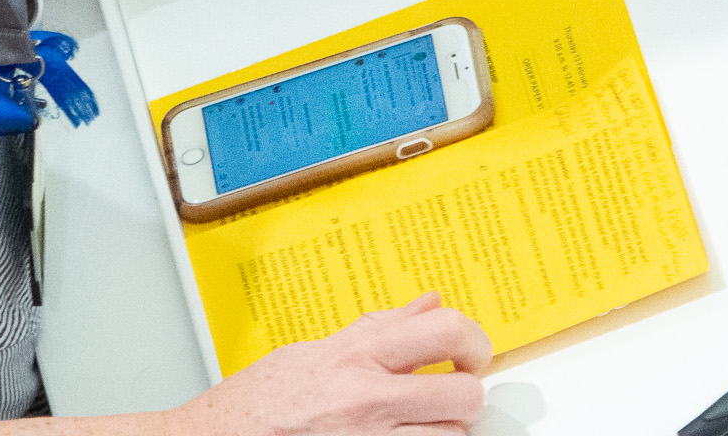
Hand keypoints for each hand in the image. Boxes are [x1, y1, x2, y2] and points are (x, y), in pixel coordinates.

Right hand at [181, 293, 493, 435]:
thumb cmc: (254, 406)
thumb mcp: (313, 352)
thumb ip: (377, 330)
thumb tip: (426, 305)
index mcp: (353, 356)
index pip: (443, 331)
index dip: (472, 341)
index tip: (469, 352)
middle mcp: (367, 399)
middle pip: (464, 393)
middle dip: (464, 394)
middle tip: (452, 394)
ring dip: (444, 431)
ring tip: (422, 423)